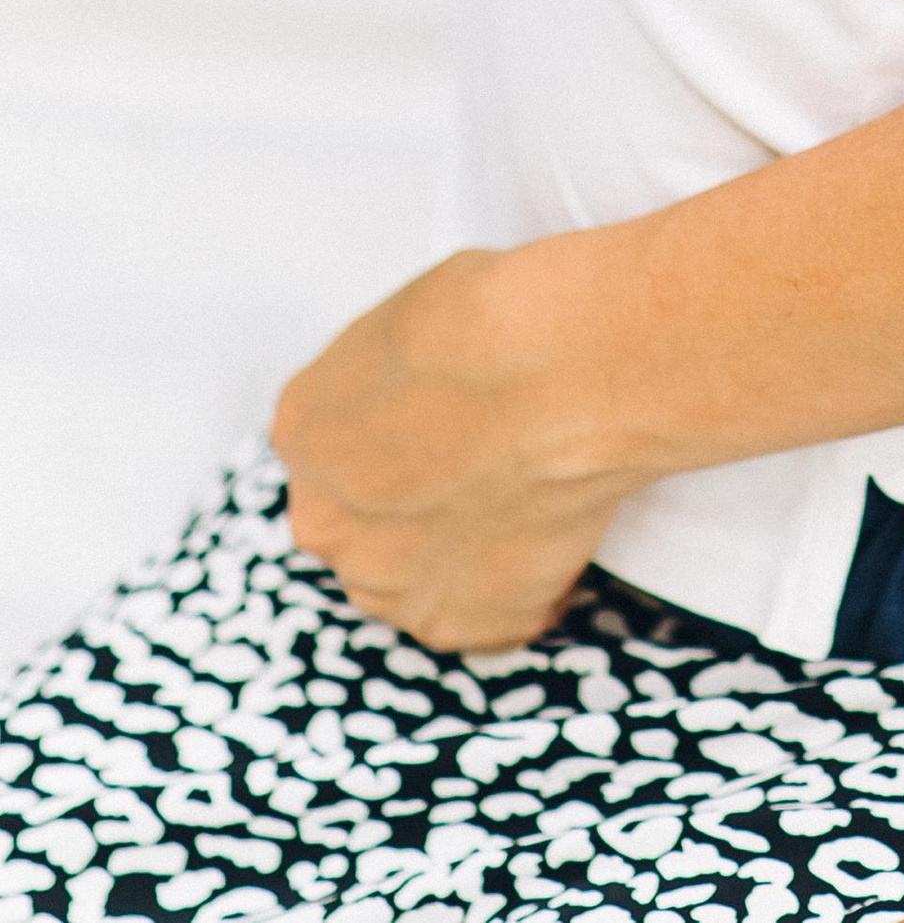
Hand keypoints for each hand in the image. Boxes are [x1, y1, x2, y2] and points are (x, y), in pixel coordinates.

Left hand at [271, 245, 645, 654]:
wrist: (561, 372)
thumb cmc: (500, 318)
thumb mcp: (411, 317)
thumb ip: (396, 382)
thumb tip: (430, 397)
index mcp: (304, 430)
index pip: (335, 448)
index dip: (393, 438)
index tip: (441, 425)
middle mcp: (328, 520)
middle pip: (360, 524)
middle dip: (412, 505)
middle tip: (485, 465)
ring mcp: (391, 585)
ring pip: (412, 579)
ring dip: (458, 553)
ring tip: (527, 496)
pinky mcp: (465, 625)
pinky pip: (485, 617)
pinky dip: (517, 587)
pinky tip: (553, 527)